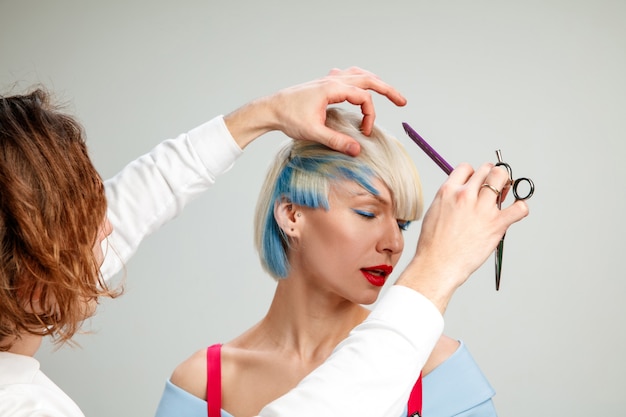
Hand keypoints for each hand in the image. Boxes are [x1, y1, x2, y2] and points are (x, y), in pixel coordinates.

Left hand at [224, 67, 406, 154]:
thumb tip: (357, 150)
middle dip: (387, 90)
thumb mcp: (314, 133)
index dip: (370, 115)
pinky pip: (347, 75)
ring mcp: (328, 79)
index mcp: (333, 89)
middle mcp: (333, 80)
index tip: (365, 133)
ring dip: (373, 82)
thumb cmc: (289, 118)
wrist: (271, 109)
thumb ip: (337, 141)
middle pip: (368, 78)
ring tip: (386, 91)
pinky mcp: (323, 83)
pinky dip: (358, 79)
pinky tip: (357, 86)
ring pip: (358, 74)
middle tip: (403, 102)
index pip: (363, 97)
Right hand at [395, 163, 528, 312]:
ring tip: (505, 194)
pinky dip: (521, 208)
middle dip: (491, 175)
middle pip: (487, 169)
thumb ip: (449, 199)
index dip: (473, 173)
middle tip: (494, 186)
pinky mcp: (496, 224)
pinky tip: (516, 211)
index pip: (466, 168)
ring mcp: (482, 208)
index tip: (476, 182)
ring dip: (506, 184)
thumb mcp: (434, 212)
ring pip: (502, 177)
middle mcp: (465, 195)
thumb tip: (464, 192)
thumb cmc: (434, 243)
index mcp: (448, 191)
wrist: (438, 264)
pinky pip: (519, 208)